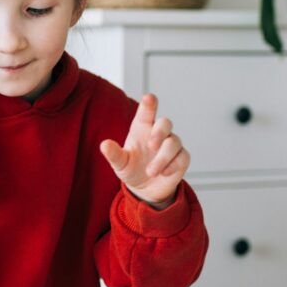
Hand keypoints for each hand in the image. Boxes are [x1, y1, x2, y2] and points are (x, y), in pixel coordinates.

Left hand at [100, 93, 190, 209]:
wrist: (145, 189)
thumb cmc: (132, 169)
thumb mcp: (120, 163)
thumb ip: (114, 154)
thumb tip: (104, 145)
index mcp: (142, 128)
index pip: (146, 111)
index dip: (149, 104)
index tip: (149, 97)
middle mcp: (158, 133)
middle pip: (166, 123)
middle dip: (160, 132)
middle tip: (151, 146)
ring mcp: (172, 144)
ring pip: (174, 142)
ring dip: (162, 158)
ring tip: (151, 172)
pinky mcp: (181, 158)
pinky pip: (182, 157)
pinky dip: (172, 165)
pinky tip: (164, 173)